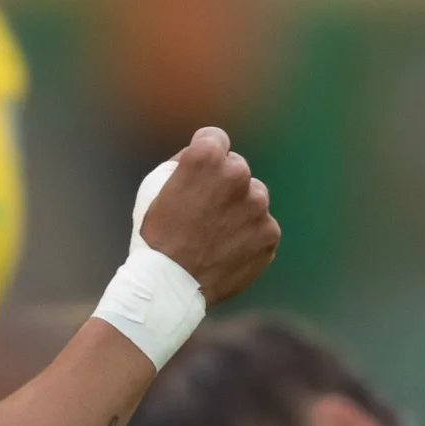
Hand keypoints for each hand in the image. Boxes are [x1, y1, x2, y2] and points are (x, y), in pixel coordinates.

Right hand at [137, 127, 279, 304]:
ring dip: (239, 210)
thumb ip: (184, 164)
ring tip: (215, 235)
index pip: (216, 139)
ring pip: (253, 198)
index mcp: (206, 158)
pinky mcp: (270, 234)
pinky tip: (226, 251)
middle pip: (236, 168)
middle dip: (223, 184)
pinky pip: (261, 227)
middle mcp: (238, 175)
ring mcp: (257, 206)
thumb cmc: (156, 235)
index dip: (204, 154)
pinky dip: (248, 237)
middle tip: (203, 212)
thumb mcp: (155, 186)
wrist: (169, 286)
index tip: (199, 172)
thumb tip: (203, 157)